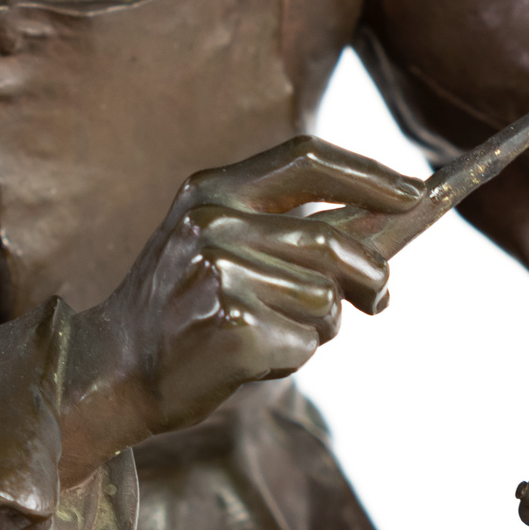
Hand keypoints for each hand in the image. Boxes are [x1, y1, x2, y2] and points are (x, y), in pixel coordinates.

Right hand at [59, 137, 419, 479]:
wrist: (113, 371)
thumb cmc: (181, 312)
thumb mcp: (219, 247)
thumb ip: (288, 231)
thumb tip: (388, 225)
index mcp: (211, 191)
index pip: (307, 159)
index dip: (368, 174)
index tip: (415, 193)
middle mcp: (212, 222)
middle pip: (329, 242)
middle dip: (371, 274)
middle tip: (381, 299)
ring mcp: (218, 272)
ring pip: (323, 301)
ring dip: (316, 329)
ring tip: (267, 335)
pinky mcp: (230, 325)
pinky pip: (304, 343)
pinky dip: (290, 359)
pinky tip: (246, 360)